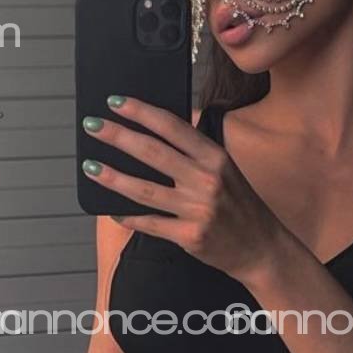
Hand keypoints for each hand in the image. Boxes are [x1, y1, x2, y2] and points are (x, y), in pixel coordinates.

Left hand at [81, 95, 285, 286]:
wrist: (262, 249)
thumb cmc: (240, 206)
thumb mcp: (227, 169)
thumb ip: (196, 152)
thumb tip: (156, 130)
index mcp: (215, 157)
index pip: (172, 127)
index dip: (141, 112)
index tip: (116, 102)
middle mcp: (207, 180)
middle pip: (153, 153)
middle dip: (118, 136)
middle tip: (92, 125)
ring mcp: (198, 210)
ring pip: (144, 190)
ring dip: (112, 177)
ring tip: (90, 166)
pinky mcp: (189, 236)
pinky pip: (150, 223)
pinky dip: (127, 216)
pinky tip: (110, 209)